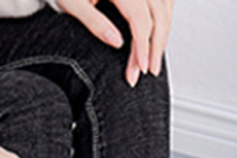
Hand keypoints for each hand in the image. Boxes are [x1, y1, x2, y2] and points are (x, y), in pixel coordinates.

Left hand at [56, 0, 173, 85]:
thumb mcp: (72, 4)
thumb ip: (94, 22)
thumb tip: (117, 43)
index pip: (139, 17)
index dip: (142, 46)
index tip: (140, 68)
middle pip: (157, 13)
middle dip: (156, 45)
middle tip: (149, 71)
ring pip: (164, 6)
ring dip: (163, 33)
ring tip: (155, 59)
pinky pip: (163, 0)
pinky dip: (165, 16)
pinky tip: (160, 33)